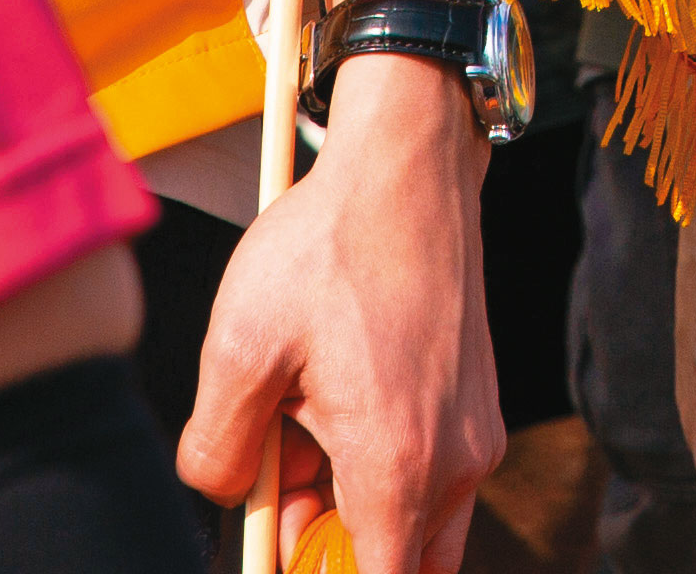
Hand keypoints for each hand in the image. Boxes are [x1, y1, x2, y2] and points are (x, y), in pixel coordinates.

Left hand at [179, 55, 504, 573]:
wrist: (408, 162)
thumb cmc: (329, 246)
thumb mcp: (240, 350)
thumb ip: (219, 454)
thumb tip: (232, 494)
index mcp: (397, 466)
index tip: (282, 554)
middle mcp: (454, 463)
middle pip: (393, 561)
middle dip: (326, 544)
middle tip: (272, 485)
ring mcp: (474, 433)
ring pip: (409, 516)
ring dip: (349, 503)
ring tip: (293, 424)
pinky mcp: (475, 402)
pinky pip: (427, 469)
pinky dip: (376, 462)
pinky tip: (327, 395)